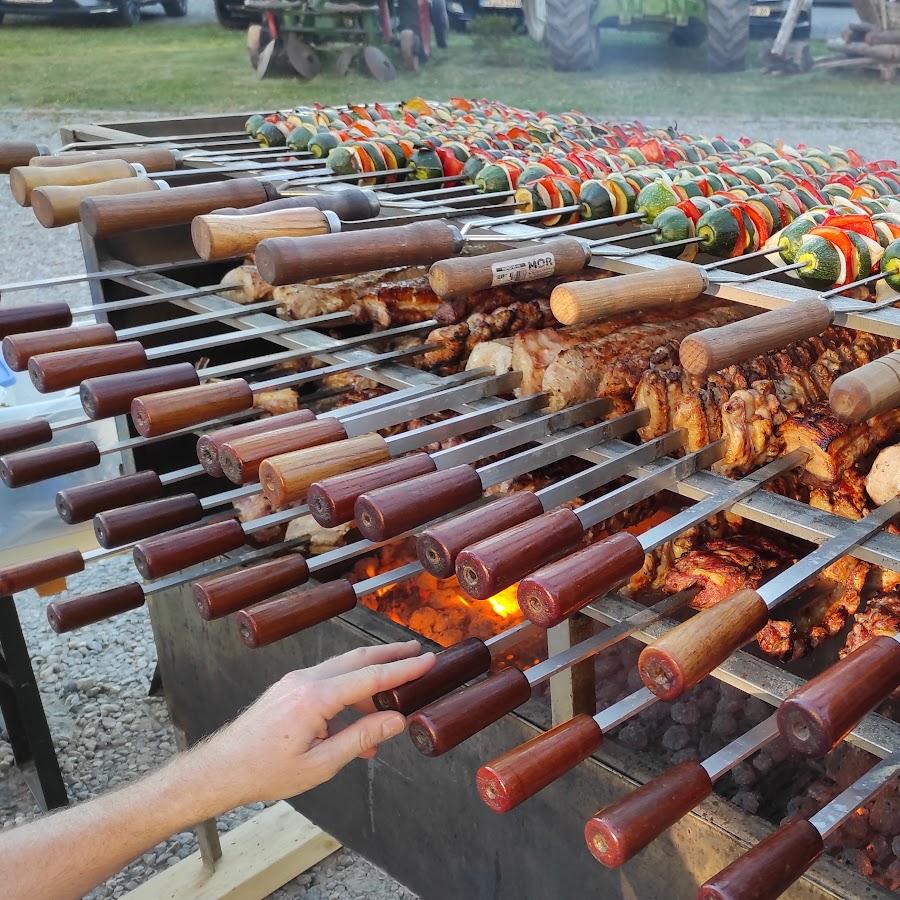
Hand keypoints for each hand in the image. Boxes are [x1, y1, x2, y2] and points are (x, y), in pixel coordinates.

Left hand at [200, 641, 434, 805]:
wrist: (220, 768)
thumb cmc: (265, 771)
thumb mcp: (320, 764)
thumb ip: (360, 739)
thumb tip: (395, 721)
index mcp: (315, 698)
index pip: (370, 677)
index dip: (403, 669)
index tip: (428, 661)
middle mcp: (306, 680)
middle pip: (358, 660)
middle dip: (391, 655)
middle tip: (418, 652)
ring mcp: (295, 681)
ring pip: (343, 668)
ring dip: (371, 673)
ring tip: (396, 687)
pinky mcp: (289, 688)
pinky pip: (327, 681)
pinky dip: (350, 690)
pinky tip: (361, 717)